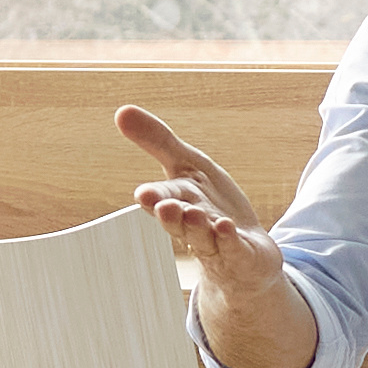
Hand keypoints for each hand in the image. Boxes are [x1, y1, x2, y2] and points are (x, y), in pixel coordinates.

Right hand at [111, 106, 320, 367]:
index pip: (163, 198)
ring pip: (202, 237)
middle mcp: (193, 225)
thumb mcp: (189, 166)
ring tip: (194, 214)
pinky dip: (229, 240)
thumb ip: (158, 141)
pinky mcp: (241, 255)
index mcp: (178, 201)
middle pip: (178, 221)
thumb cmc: (212, 208)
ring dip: (197, 227)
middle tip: (162, 206)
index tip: (143, 193)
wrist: (246, 254)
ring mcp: (216, 244)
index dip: (154, 197)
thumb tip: (121, 111)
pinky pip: (233, 249)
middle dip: (170, 214)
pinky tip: (227, 227)